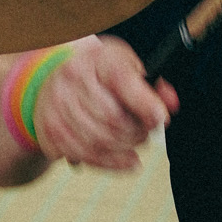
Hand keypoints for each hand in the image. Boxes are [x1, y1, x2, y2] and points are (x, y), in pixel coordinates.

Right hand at [32, 36, 176, 171]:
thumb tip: (171, 103)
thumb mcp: (127, 66)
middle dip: (137, 132)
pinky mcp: (50, 129)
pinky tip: (124, 161)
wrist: (54, 76)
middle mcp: (73, 78)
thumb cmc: (99, 72)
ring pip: (99, 141)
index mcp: (97, 58)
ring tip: (133, 144)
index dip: (145, 104)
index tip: (160, 119)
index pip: (122, 80)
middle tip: (146, 132)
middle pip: (113, 118)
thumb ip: (152, 84)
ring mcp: (57, 104)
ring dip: (125, 149)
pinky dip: (109, 163)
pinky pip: (84, 155)